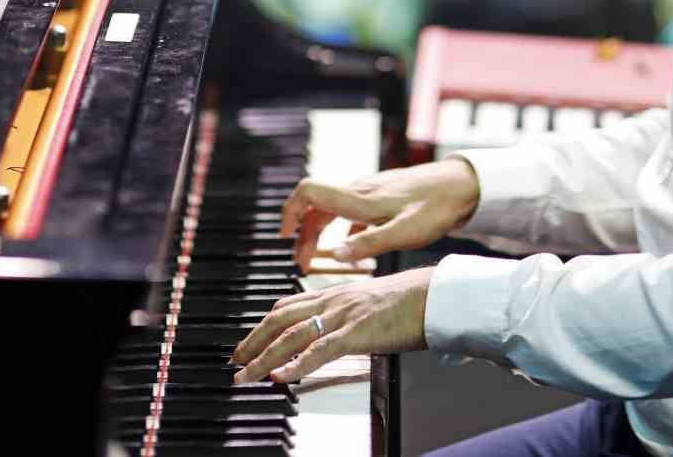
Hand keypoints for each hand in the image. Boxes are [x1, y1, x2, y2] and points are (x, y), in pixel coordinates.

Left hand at [231, 267, 433, 382]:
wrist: (436, 295)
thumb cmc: (412, 302)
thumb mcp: (370, 306)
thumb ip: (349, 317)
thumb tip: (336, 335)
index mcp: (335, 294)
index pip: (287, 306)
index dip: (263, 324)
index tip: (248, 341)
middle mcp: (333, 301)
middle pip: (279, 319)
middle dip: (253, 341)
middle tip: (236, 361)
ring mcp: (343, 316)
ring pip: (292, 336)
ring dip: (264, 357)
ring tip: (246, 375)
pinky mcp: (357, 333)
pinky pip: (319, 350)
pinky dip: (296, 364)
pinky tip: (281, 377)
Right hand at [282, 159, 479, 271]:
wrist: (462, 186)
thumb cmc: (436, 207)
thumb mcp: (404, 232)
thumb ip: (369, 244)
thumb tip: (336, 254)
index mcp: (359, 198)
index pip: (308, 192)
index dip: (289, 211)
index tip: (283, 236)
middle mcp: (359, 191)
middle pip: (316, 206)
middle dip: (302, 233)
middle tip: (302, 262)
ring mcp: (370, 192)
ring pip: (332, 208)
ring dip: (319, 231)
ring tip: (319, 257)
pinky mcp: (381, 197)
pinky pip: (350, 210)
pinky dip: (340, 228)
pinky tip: (351, 245)